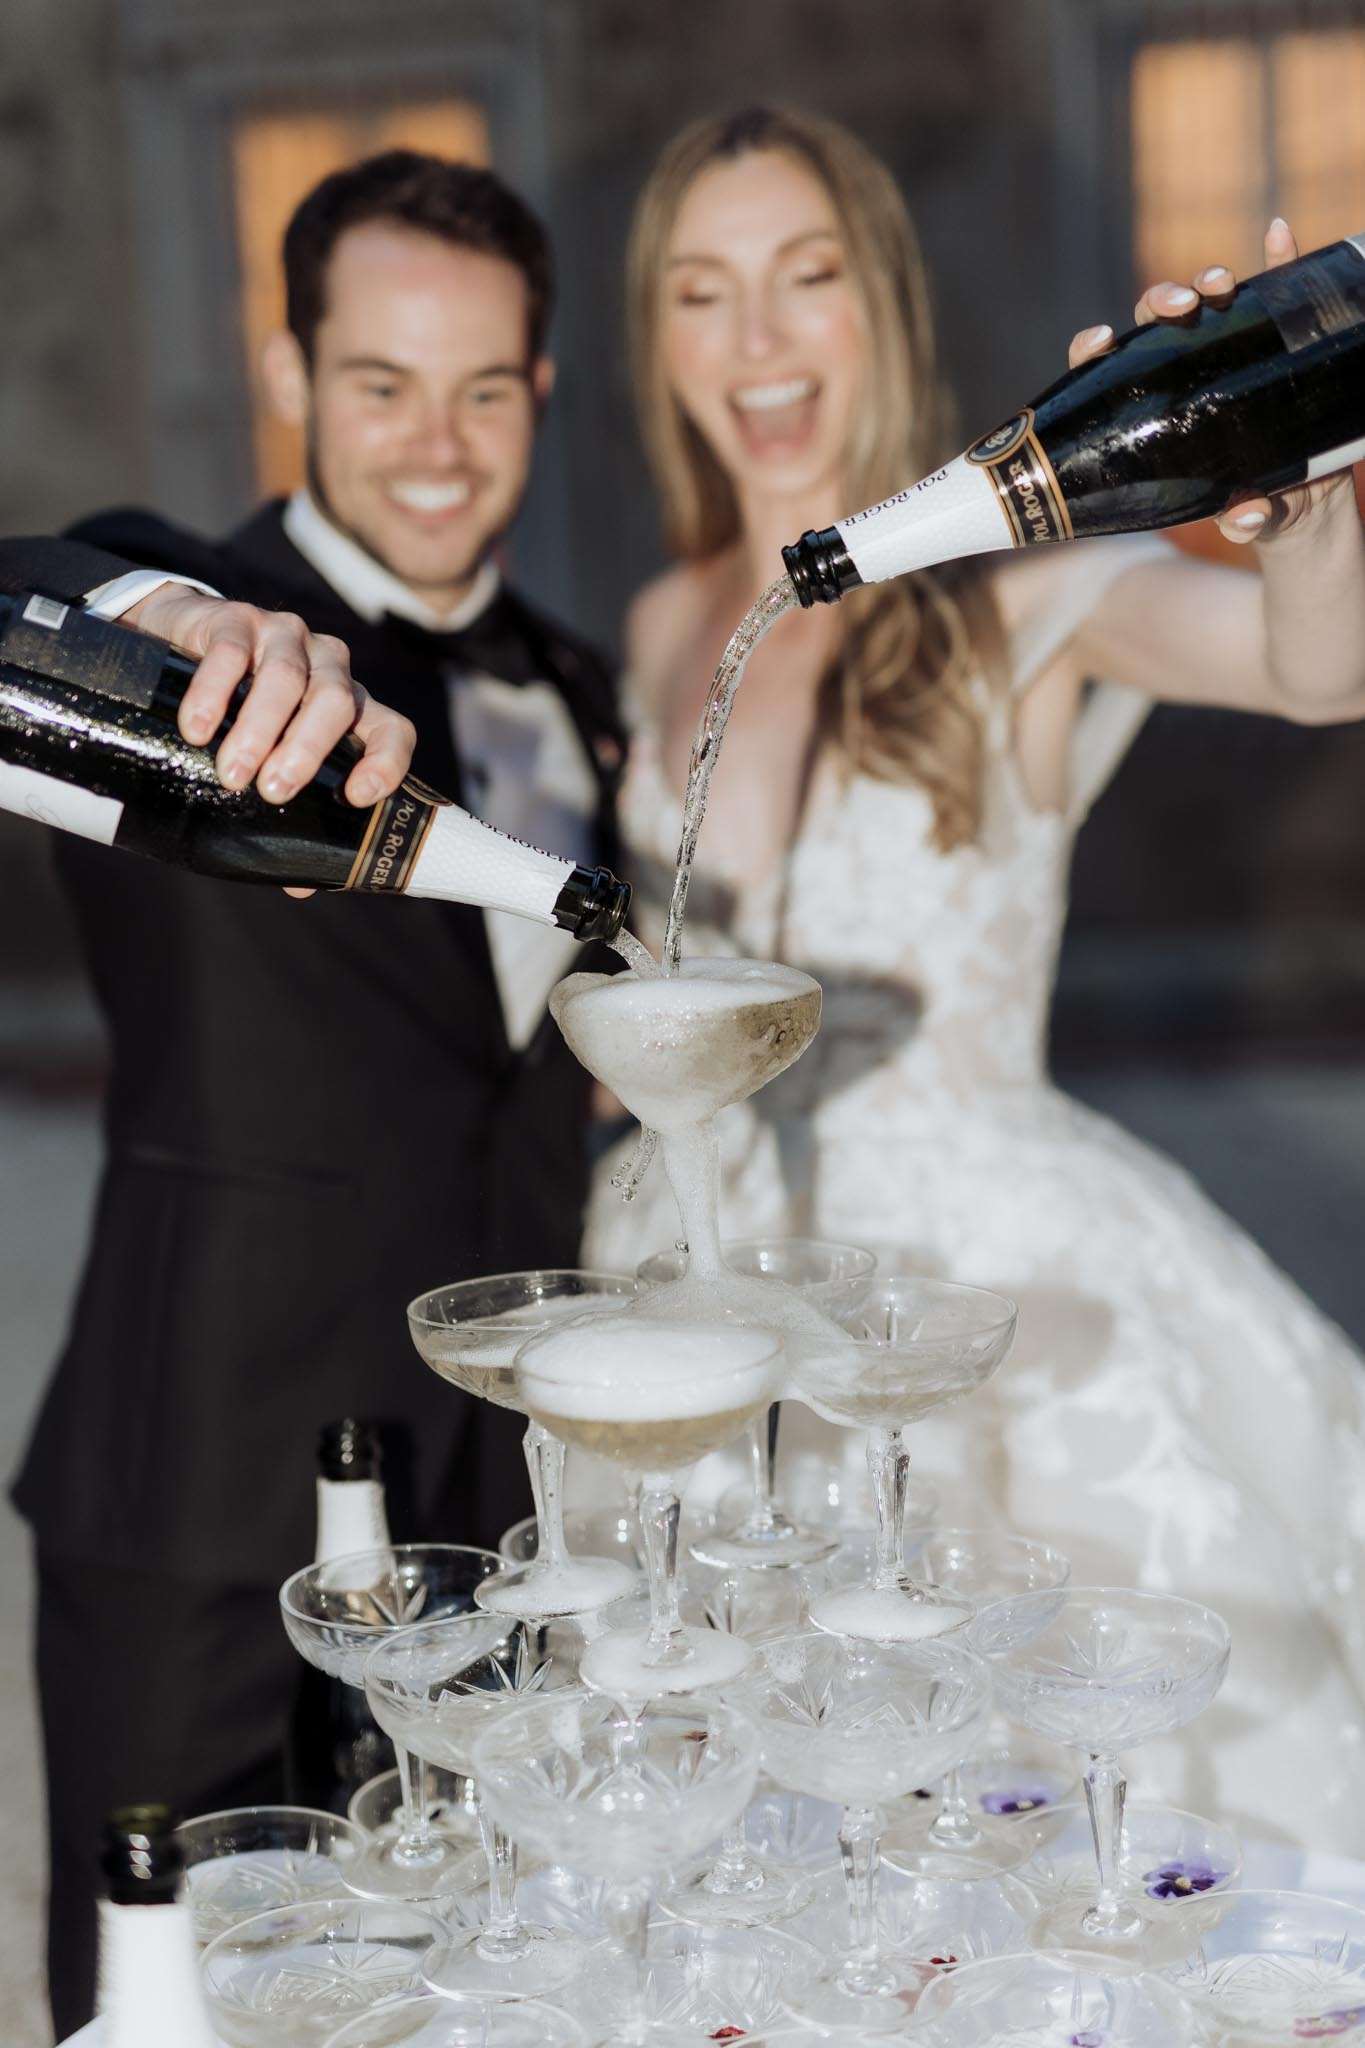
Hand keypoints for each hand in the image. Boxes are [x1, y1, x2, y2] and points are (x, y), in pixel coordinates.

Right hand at [119, 584, 415, 805]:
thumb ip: (288, 816)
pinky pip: (233, 655)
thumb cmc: (235, 720)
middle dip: (306, 752)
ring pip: (287, 680)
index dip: (385, 762)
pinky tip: (197, 729)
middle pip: (335, 705)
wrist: (177, 646)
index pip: (392, 729)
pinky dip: (214, 695)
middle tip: (272, 791)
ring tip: (232, 772)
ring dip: (259, 730)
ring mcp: (286, 637)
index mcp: (351, 707)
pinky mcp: (237, 620)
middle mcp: (329, 667)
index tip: (356, 796)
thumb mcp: (265, 763)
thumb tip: (301, 884)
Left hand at [1068, 217, 1356, 545]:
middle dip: (1161, 302)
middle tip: (1181, 308)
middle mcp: (1184, 370)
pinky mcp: (1278, 340)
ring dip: (1208, 281)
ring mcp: (1230, 350)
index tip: (1099, 340)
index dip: (1093, 350)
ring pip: (1207, 302)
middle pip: (1156, 322)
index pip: (1107, 369)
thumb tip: (1247, 516)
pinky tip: (1279, 234)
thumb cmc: (1252, 508)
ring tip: (1219, 284)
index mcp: (1152, 409)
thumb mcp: (1247, 520)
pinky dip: (1279, 258)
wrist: (1305, 503)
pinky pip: (1277, 291)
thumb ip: (1244, 520)